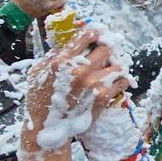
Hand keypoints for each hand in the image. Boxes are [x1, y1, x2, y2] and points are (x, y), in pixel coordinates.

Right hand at [21, 29, 130, 160]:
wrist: (47, 127)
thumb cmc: (40, 98)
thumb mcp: (38, 71)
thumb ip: (54, 55)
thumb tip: (70, 41)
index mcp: (62, 61)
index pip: (87, 35)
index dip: (95, 33)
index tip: (97, 36)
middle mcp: (79, 71)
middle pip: (106, 48)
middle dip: (106, 49)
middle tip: (105, 53)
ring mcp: (93, 85)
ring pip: (118, 65)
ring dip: (115, 65)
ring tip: (109, 68)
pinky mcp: (103, 98)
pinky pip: (123, 81)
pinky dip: (121, 80)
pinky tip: (114, 81)